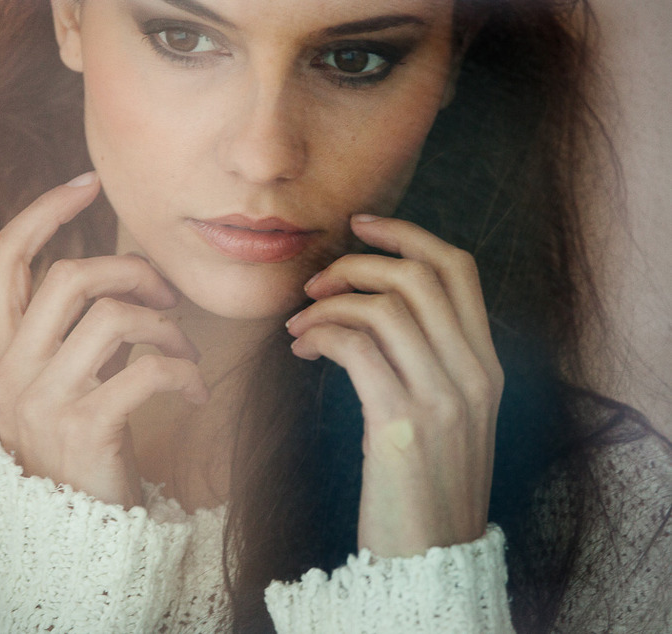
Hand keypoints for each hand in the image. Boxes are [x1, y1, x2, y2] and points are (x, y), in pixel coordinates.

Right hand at [0, 172, 208, 507]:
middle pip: (69, 277)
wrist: (77, 525)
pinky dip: (184, 370)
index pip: (4, 256)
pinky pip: (148, 369)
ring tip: (183, 348)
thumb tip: (126, 266)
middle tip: (166, 294)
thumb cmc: (81, 435)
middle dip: (132, 271)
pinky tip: (195, 389)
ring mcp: (43, 400)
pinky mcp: (86, 427)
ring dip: (166, 324)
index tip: (87, 184)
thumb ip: (72, 325)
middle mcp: (9, 369)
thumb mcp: (59, 376)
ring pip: (113, 317)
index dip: (44, 211)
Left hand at [286, 215, 502, 557]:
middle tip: (315, 284)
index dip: (407, 233)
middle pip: (416, 275)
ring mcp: (443, 397)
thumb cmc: (427, 482)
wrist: (431, 561)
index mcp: (487, 363)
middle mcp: (474, 371)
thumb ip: (430, 358)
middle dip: (356, 264)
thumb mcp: (449, 413)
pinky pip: (355, 346)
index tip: (361, 225)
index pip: (457, 267)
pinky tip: (302, 350)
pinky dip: (320, 334)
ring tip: (299, 326)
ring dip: (328, 304)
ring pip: (383, 306)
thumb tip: (373, 306)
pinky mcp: (402, 423)